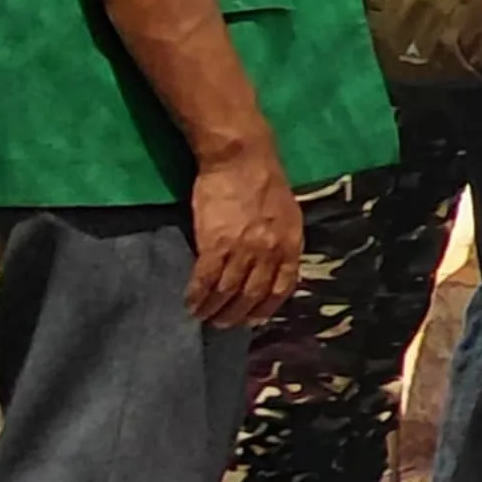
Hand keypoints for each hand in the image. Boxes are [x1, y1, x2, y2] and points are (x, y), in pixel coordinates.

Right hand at [186, 142, 302, 327]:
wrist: (241, 158)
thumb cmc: (264, 182)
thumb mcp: (287, 215)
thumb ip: (281, 242)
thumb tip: (272, 268)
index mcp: (291, 244)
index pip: (282, 288)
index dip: (266, 307)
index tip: (253, 319)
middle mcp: (270, 252)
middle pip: (253, 296)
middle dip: (236, 315)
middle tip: (222, 323)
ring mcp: (242, 249)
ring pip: (227, 292)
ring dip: (213, 310)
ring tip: (202, 316)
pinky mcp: (215, 244)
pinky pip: (205, 280)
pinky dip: (197, 296)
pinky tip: (190, 304)